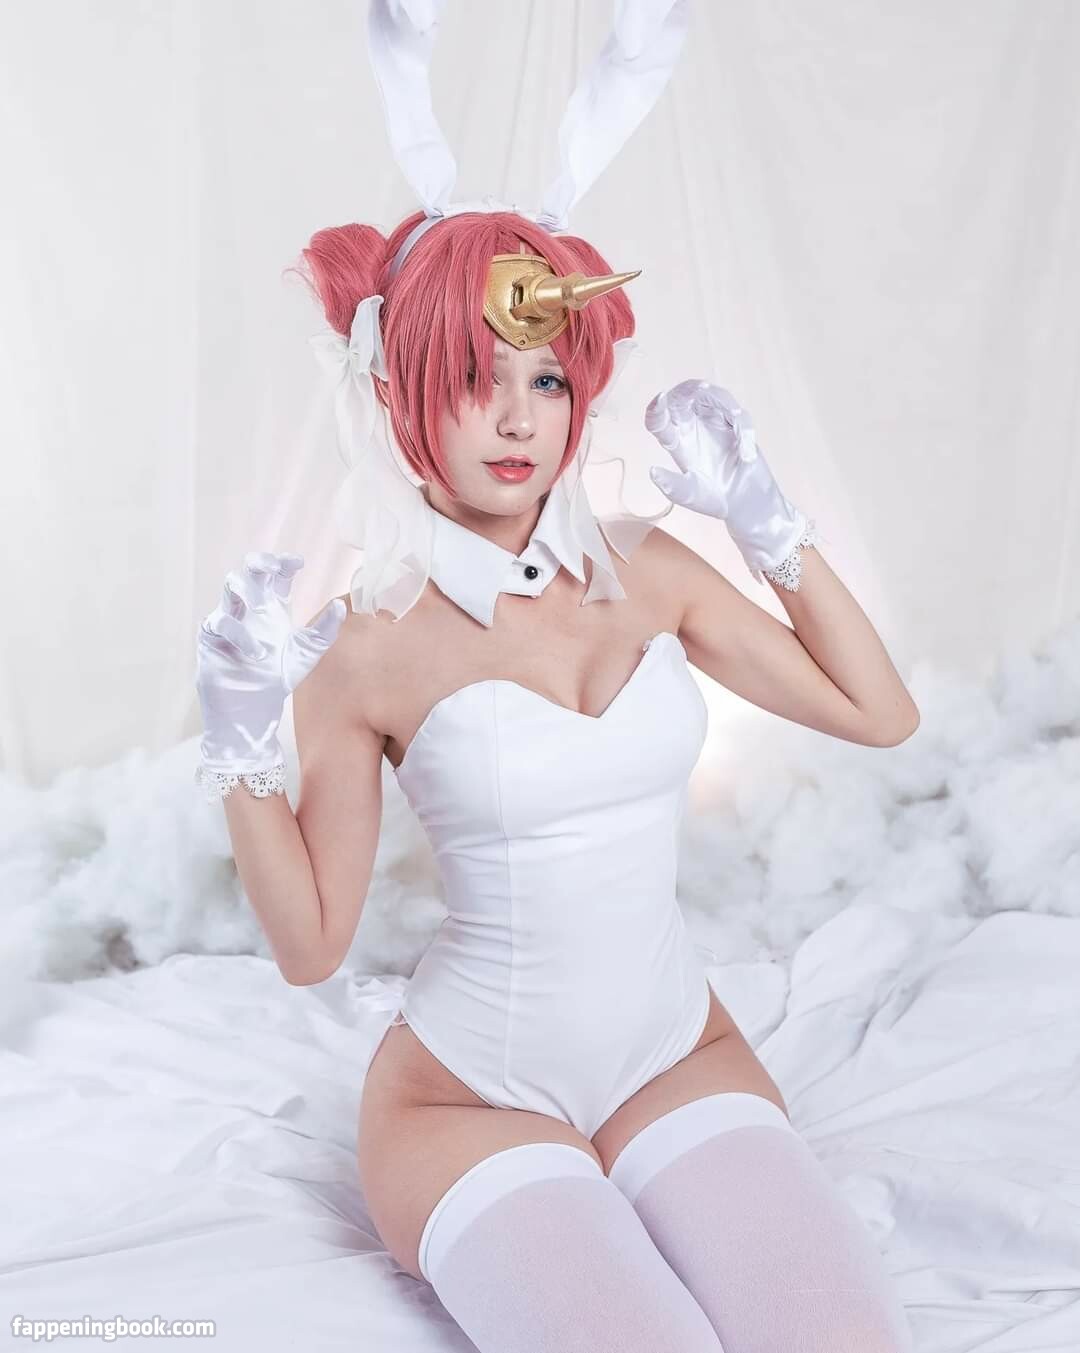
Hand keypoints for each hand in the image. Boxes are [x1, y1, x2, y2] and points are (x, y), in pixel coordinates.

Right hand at [194, 552, 345, 786]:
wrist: (254, 711)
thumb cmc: (278, 678)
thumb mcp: (307, 654)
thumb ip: (324, 631)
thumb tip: (342, 606)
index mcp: (273, 608)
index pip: (276, 576)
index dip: (283, 563)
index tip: (298, 561)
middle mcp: (250, 609)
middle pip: (249, 571)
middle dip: (259, 562)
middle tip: (272, 566)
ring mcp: (230, 620)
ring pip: (229, 588)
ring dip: (247, 591)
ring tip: (262, 607)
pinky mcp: (212, 639)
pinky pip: (220, 623)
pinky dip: (239, 634)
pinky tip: (256, 653)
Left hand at [644, 379, 810, 582]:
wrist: (744, 505)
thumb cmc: (713, 499)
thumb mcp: (689, 495)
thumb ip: (672, 485)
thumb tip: (653, 472)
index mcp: (675, 441)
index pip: (659, 419)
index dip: (656, 408)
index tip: (660, 400)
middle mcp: (691, 428)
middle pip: (683, 398)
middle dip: (689, 389)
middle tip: (700, 390)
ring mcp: (714, 424)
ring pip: (712, 397)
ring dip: (722, 399)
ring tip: (735, 415)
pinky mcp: (736, 427)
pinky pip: (739, 417)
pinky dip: (745, 431)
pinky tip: (747, 454)